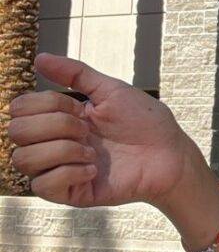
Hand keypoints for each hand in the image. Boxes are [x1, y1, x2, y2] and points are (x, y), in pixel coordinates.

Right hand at [8, 52, 211, 212]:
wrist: (170, 153)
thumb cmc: (145, 122)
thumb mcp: (111, 91)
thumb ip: (76, 74)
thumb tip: (40, 58)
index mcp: (59, 118)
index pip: (19, 108)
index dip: (48, 104)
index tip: (81, 107)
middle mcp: (53, 143)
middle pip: (15, 132)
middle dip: (56, 124)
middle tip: (89, 130)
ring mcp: (60, 169)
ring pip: (23, 160)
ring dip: (62, 150)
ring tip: (93, 152)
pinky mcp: (70, 193)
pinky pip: (43, 185)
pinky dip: (69, 172)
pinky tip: (94, 169)